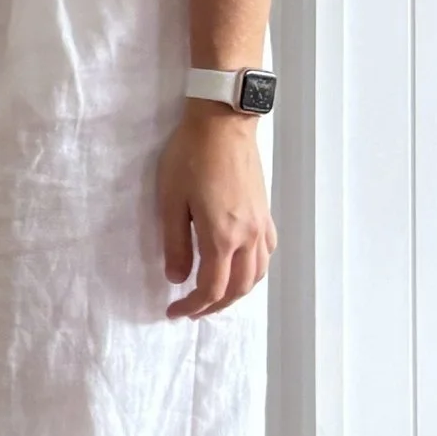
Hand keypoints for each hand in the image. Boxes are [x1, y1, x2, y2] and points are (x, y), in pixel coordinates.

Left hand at [158, 103, 274, 317]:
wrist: (222, 123)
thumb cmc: (190, 156)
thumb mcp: (170, 201)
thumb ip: (174, 244)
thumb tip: (176, 278)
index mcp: (221, 237)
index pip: (212, 288)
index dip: (193, 306)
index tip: (174, 312)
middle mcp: (247, 236)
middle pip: (238, 288)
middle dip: (215, 305)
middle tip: (191, 311)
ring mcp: (260, 224)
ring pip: (258, 274)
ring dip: (237, 292)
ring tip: (214, 296)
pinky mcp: (265, 211)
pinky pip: (266, 253)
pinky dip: (254, 270)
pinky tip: (240, 268)